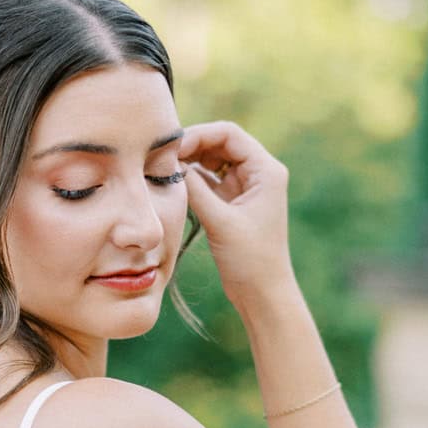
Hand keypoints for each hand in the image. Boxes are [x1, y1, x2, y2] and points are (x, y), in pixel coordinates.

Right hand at [178, 120, 294, 308]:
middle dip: (192, 146)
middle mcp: (257, 173)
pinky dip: (191, 179)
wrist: (262, 293)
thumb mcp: (220, 221)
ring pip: (212, 160)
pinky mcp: (232, 202)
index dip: (199, 135)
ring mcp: (244, 187)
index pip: (229, 134)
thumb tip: (171, 164)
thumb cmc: (251, 259)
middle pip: (220, 143)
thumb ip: (196, 189)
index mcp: (266, 170)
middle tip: (161, 157)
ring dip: (189, 161)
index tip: (172, 147)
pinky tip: (173, 183)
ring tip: (164, 168)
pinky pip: (208, 180)